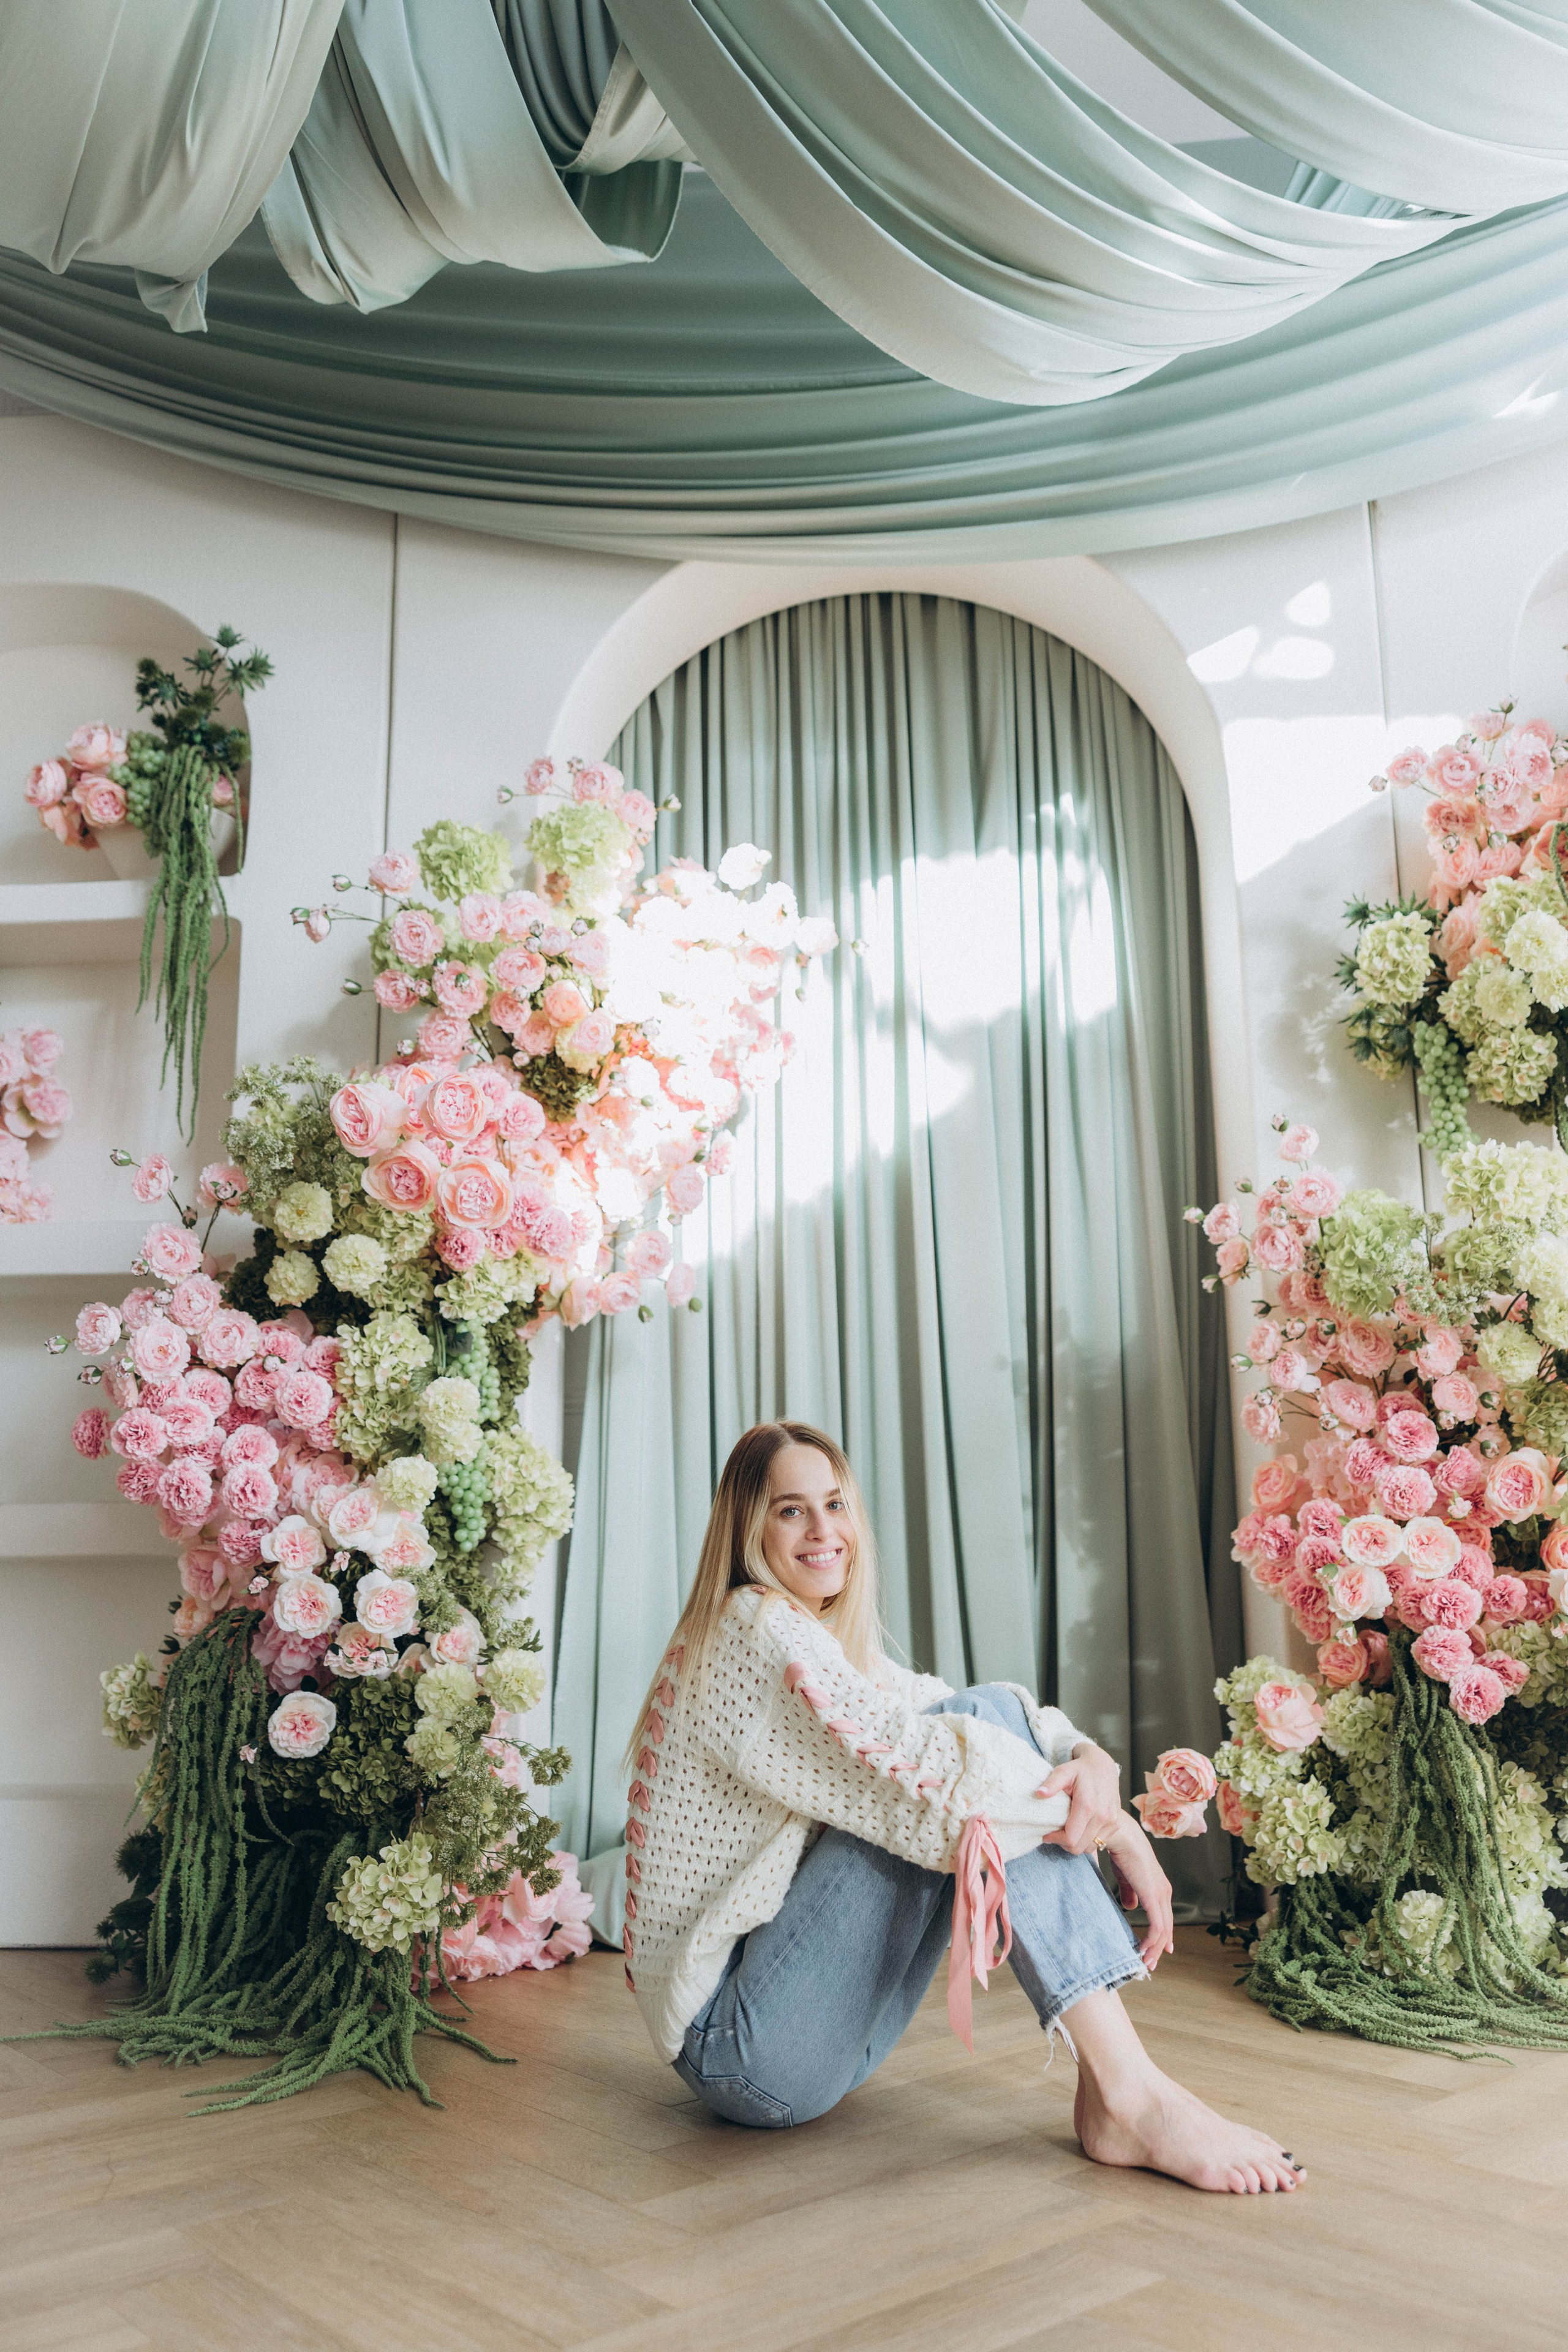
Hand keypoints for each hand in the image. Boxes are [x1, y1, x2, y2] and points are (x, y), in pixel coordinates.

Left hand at [1038, 1743, 1120, 1855]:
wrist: (1103, 1766)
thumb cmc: (1080, 1769)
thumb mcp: (1063, 1771)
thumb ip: (1052, 1783)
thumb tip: (1039, 1793)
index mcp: (1087, 1805)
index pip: (1070, 1838)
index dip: (1055, 1839)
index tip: (1046, 1833)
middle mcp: (1102, 1816)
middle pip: (1079, 1847)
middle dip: (1063, 1843)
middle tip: (1055, 1832)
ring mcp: (1111, 1821)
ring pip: (1088, 1848)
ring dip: (1075, 1843)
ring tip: (1066, 1830)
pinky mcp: (1115, 1824)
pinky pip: (1098, 1843)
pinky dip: (1086, 1840)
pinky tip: (1079, 1828)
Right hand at [1103, 1812, 1174, 1970]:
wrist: (1121, 1836)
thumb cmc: (1121, 1852)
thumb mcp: (1126, 1877)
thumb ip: (1130, 1893)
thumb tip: (1130, 1907)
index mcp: (1159, 1888)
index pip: (1164, 1918)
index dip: (1161, 1937)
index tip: (1154, 1952)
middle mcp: (1164, 1893)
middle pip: (1166, 1928)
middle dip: (1159, 1948)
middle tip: (1149, 1964)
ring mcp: (1161, 1895)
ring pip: (1163, 1931)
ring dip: (1155, 1949)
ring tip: (1145, 1962)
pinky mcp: (1153, 1897)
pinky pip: (1157, 1926)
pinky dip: (1151, 1941)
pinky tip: (1142, 1949)